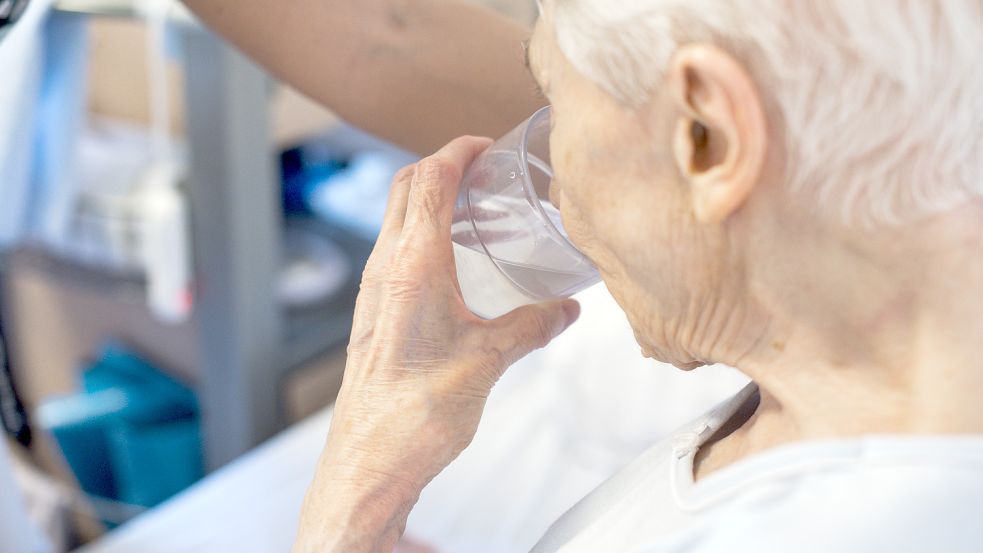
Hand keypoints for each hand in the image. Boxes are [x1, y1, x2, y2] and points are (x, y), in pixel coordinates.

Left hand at [293, 136, 580, 552]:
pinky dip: (419, 232)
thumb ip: (533, 326)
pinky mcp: (372, 311)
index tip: (485, 144)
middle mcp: (385, 268)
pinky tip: (451, 261)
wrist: (370, 460)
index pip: (430, 178)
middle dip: (443, 163)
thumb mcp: (490, 361)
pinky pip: (392, 250)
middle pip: (406, 186)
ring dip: (428, 197)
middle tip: (483, 168)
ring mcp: (373, 289)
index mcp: (413, 266)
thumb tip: (565, 308)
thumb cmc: (417, 413)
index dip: (458, 150)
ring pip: (395, 217)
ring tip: (472, 206)